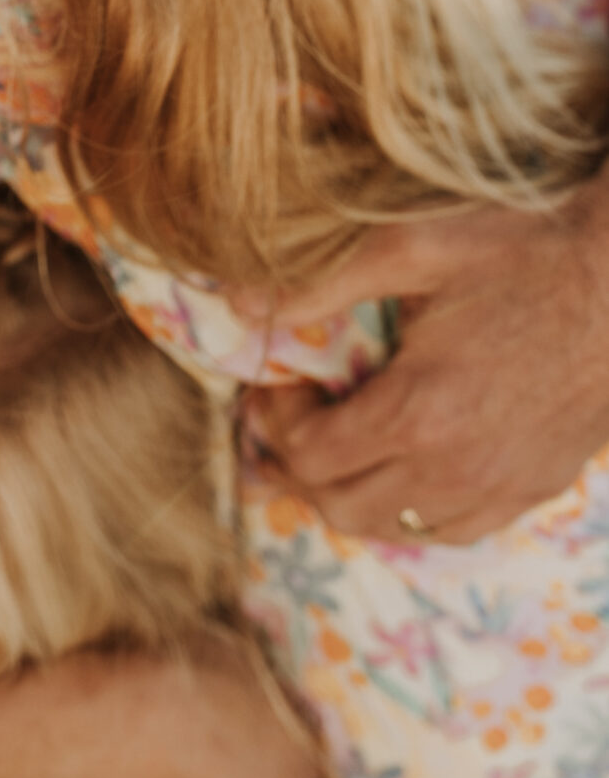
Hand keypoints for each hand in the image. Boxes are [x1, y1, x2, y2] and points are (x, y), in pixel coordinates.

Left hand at [241, 173, 608, 542]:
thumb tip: (241, 303)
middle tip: (290, 415)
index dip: (274, 423)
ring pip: (394, 527)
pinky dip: (410, 507)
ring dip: (349, 490)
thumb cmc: (522, 251)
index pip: (310, 456)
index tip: (276, 382)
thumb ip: (321, 281)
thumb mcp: (411, 247)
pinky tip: (403, 461)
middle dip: (297, 465)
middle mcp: (456, 468)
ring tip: (338, 438)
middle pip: (341, 505)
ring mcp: (501, 487)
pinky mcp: (535, 488)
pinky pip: (452, 530)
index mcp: (418, 411)